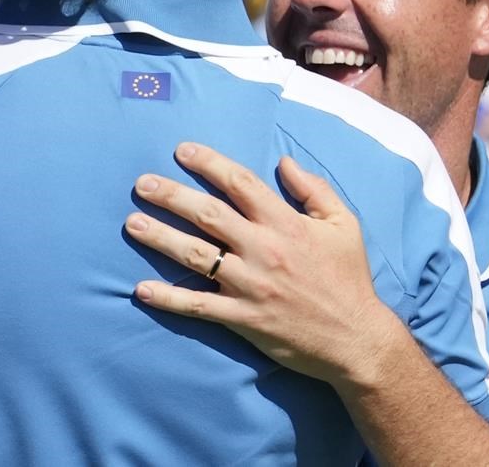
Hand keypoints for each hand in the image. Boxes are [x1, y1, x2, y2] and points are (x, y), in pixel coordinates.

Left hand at [125, 143, 404, 386]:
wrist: (355, 337)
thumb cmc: (349, 277)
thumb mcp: (344, 224)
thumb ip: (314, 189)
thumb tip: (284, 162)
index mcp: (287, 223)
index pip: (241, 183)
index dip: (209, 163)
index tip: (182, 151)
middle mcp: (264, 250)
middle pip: (208, 214)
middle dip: (172, 195)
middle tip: (143, 184)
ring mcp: (250, 285)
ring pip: (196, 255)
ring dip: (160, 237)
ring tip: (133, 223)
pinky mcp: (242, 318)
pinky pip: (197, 306)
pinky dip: (168, 297)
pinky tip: (141, 288)